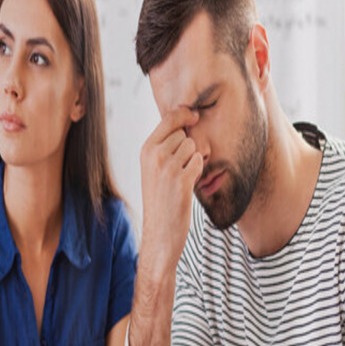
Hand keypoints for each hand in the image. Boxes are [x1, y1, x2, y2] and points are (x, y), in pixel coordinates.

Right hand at [138, 106, 204, 282]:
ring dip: (193, 160)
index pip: (168, 119)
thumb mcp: (153, 169)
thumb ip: (164, 147)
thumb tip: (185, 123)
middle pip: (184, 134)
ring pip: (193, 147)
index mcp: (145, 150)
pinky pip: (199, 162)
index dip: (184, 113)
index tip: (194, 114)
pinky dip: (198, 171)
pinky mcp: (182, 180)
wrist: (159, 232)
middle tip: (180, 168)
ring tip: (182, 178)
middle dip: (188, 147)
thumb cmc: (160, 200)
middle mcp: (154, 156)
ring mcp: (168, 167)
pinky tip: (188, 184)